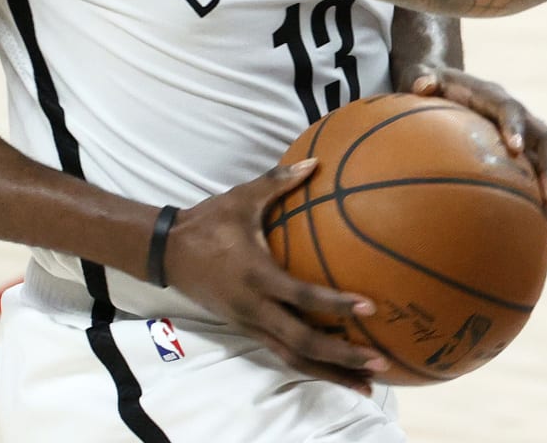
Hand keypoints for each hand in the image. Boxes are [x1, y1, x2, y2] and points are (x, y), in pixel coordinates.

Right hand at [163, 161, 385, 392]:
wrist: (168, 252)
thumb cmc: (210, 221)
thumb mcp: (243, 197)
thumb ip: (279, 181)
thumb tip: (316, 160)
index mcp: (256, 276)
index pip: (301, 296)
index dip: (335, 304)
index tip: (369, 307)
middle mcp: (254, 308)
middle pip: (302, 343)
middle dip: (341, 357)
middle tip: (378, 364)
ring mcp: (250, 324)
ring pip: (293, 358)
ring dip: (330, 373)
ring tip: (366, 386)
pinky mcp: (248, 330)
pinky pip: (284, 354)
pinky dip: (312, 366)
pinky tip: (338, 372)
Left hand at [408, 66, 546, 239]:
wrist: (453, 87)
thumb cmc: (434, 85)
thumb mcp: (425, 77)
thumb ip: (423, 77)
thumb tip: (419, 84)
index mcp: (496, 99)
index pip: (511, 110)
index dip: (515, 126)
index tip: (514, 148)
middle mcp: (521, 120)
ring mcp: (527, 142)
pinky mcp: (526, 162)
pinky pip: (542, 188)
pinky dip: (546, 214)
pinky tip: (546, 247)